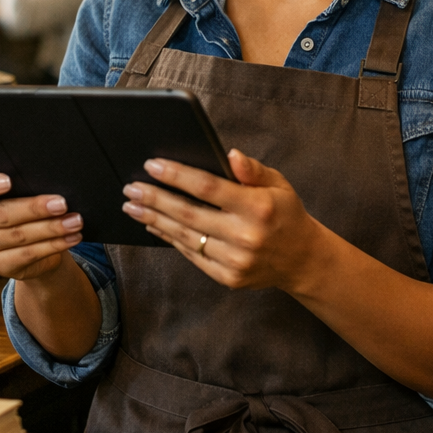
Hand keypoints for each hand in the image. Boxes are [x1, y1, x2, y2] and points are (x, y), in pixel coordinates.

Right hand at [0, 172, 83, 280]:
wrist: (23, 241)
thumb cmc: (20, 204)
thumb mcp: (16, 191)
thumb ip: (21, 184)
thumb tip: (50, 180)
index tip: (8, 181)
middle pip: (2, 214)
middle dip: (35, 209)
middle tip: (62, 203)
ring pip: (19, 236)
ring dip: (52, 228)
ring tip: (75, 221)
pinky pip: (29, 254)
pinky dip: (54, 245)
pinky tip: (71, 237)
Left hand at [123, 150, 321, 293]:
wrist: (302, 260)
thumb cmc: (284, 213)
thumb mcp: (278, 183)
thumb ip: (252, 169)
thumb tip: (229, 154)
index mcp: (258, 207)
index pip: (208, 188)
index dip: (177, 176)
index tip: (151, 165)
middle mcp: (245, 236)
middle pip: (188, 214)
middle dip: (154, 199)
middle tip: (130, 188)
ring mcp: (235, 260)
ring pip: (185, 236)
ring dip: (154, 220)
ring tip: (132, 206)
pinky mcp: (228, 277)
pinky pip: (191, 255)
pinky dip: (169, 239)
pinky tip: (154, 226)